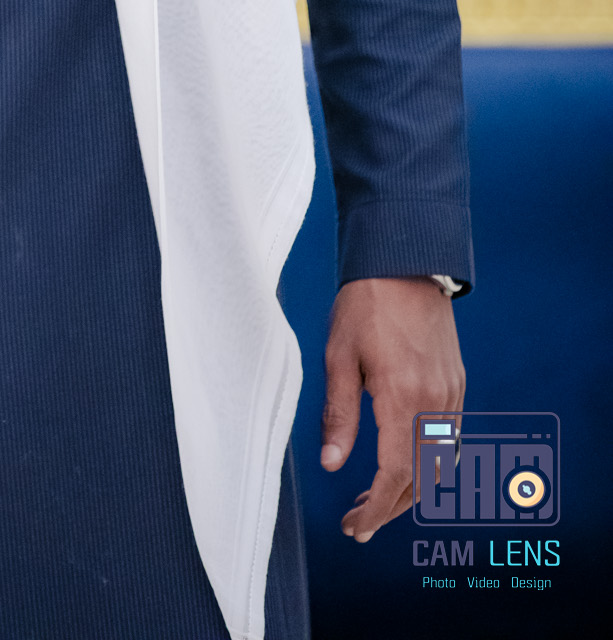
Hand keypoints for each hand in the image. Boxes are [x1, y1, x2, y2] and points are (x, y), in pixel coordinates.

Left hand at [320, 276, 464, 542]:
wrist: (405, 261)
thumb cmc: (365, 304)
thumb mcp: (338, 356)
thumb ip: (340, 414)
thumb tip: (332, 465)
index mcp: (403, 398)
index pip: (394, 476)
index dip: (374, 510)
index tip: (354, 527)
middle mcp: (435, 403)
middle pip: (421, 479)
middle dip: (390, 507)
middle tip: (357, 519)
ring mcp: (451, 394)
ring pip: (438, 463)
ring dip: (409, 487)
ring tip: (373, 495)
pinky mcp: (456, 383)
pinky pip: (447, 438)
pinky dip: (425, 460)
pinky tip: (399, 458)